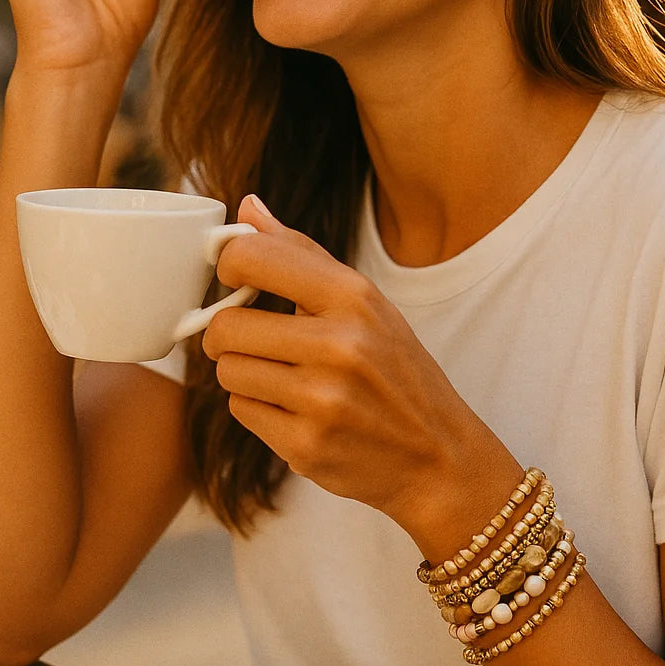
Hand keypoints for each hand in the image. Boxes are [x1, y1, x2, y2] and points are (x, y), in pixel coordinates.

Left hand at [201, 197, 516, 545]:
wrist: (438, 457)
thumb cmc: (397, 370)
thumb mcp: (365, 304)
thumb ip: (301, 254)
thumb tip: (248, 207)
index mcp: (354, 297)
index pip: (252, 256)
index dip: (228, 266)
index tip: (235, 279)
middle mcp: (339, 345)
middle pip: (226, 325)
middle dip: (228, 333)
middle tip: (253, 339)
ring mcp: (321, 399)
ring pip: (227, 371)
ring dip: (243, 373)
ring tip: (281, 376)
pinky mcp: (305, 445)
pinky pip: (241, 411)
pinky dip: (257, 408)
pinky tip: (293, 408)